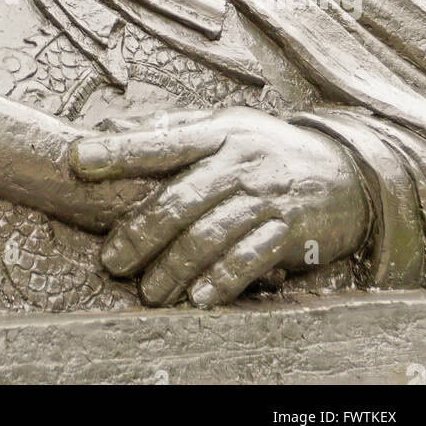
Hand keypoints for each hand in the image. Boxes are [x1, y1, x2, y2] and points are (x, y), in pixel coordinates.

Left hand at [70, 107, 371, 306]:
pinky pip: (250, 258)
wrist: (346, 171)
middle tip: (114, 262)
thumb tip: (111, 127)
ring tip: (150, 293)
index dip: (119, 150)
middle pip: (180, 199)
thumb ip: (172, 128)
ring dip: (174, 268)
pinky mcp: (290, 229)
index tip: (79, 160)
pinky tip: (197, 299)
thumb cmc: (269, 149)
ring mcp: (266, 196)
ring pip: (209, 235)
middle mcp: (240, 161)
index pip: (162, 140)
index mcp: (218, 132)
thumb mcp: (226, 126)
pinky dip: (221, 281)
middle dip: (141, 233)